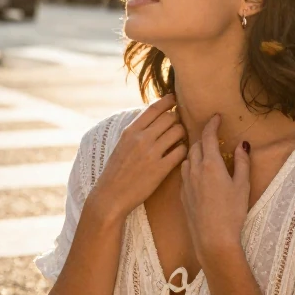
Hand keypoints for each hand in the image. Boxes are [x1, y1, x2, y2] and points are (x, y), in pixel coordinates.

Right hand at [90, 94, 185, 223]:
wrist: (111, 195)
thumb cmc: (117, 170)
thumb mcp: (122, 144)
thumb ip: (137, 130)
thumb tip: (154, 116)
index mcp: (131, 131)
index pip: (154, 108)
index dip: (167, 100)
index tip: (174, 99)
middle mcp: (141, 139)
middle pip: (170, 117)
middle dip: (177, 119)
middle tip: (178, 123)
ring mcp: (151, 154)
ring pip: (178, 132)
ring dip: (182, 133)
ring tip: (180, 139)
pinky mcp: (160, 169)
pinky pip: (181, 151)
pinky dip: (183, 150)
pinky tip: (180, 153)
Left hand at [180, 115, 249, 259]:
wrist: (212, 239)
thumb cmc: (232, 213)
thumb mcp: (243, 186)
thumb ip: (242, 162)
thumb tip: (242, 145)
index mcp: (211, 164)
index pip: (207, 136)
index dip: (211, 124)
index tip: (215, 117)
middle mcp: (194, 170)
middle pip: (194, 145)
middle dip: (203, 138)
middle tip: (212, 136)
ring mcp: (186, 183)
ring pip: (187, 159)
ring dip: (194, 152)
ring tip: (204, 154)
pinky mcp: (182, 195)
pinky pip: (184, 174)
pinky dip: (190, 167)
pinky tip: (198, 174)